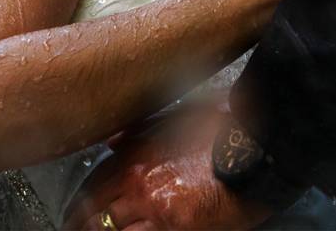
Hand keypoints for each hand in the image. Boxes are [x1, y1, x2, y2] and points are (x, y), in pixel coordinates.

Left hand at [63, 106, 272, 230]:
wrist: (259, 143)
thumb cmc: (224, 128)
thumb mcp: (175, 118)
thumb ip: (138, 132)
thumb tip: (110, 141)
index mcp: (134, 154)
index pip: (92, 186)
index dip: (79, 204)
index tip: (76, 214)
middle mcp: (138, 182)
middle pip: (95, 215)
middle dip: (83, 226)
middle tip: (76, 230)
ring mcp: (156, 208)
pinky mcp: (177, 227)